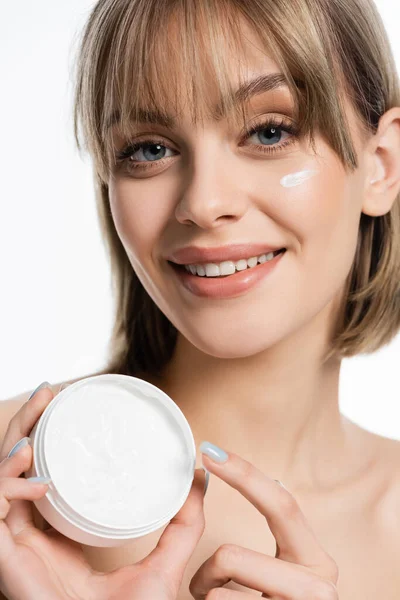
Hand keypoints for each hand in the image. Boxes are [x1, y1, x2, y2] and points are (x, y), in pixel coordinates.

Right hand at [0, 384, 206, 599]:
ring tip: (40, 418)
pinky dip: (9, 487)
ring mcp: (15, 545)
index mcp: (58, 531)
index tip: (62, 402)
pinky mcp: (7, 559)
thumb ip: (185, 520)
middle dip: (28, 424)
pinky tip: (39, 477)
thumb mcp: (164, 559)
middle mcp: (32, 533)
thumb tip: (201, 473)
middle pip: (17, 466)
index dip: (44, 437)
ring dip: (13, 444)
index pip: (40, 473)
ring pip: (0, 480)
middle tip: (50, 393)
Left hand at [190, 442, 338, 599]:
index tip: (211, 452)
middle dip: (211, 566)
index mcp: (314, 560)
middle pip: (232, 555)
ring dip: (207, 594)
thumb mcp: (260, 575)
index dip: (244, 474)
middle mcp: (318, 586)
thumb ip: (240, 544)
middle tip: (200, 581)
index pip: (282, 503)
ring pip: (219, 586)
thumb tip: (204, 480)